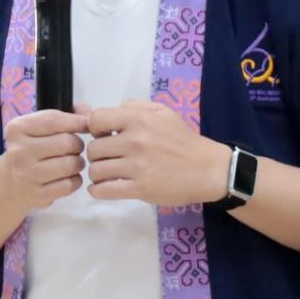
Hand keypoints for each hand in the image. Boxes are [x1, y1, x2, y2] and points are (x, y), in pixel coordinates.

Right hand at [0, 109, 89, 211]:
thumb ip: (66, 115)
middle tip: (75, 148)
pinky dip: (75, 180)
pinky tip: (68, 177)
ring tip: (73, 162)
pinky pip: (69, 185)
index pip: (53, 120)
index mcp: (18, 129)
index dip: (76, 121)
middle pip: (66, 143)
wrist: (9, 182)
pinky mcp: (37, 194)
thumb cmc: (32, 149)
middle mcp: (19, 151)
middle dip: (78, 144)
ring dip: (78, 163)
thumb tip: (90, 115)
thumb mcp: (39, 127)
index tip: (87, 124)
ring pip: (71, 164)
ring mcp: (26, 174)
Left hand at [83, 99, 228, 206]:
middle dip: (98, 154)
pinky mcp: (140, 189)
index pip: (96, 119)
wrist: (208, 169)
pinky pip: (103, 190)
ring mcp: (137, 166)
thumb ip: (130, 107)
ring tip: (109, 173)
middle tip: (110, 158)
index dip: (95, 129)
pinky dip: (98, 190)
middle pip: (93, 149)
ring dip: (98, 173)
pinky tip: (105, 187)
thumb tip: (91, 109)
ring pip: (96, 170)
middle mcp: (136, 141)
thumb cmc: (182, 140)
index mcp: (139, 119)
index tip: (105, 136)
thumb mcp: (161, 112)